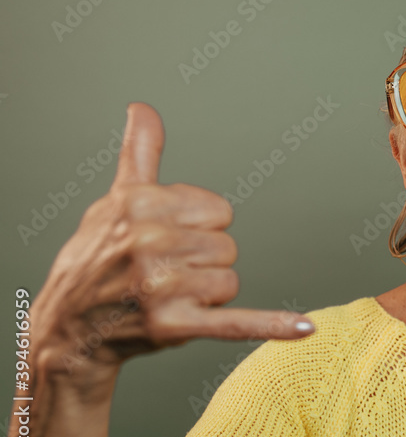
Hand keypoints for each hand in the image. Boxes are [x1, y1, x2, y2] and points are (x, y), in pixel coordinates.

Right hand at [32, 103, 313, 387]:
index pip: (220, 211)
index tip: (164, 239)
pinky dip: (270, 325)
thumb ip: (140, 153)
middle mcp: (148, 242)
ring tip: (164, 297)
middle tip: (159, 273)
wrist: (69, 327)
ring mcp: (160, 286)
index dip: (197, 227)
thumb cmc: (96, 257)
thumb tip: (142, 108)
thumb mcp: (115, 199)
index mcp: (140, 204)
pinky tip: (305, 328)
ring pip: (229, 281)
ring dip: (205, 293)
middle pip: (227, 247)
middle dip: (201, 262)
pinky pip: (235, 322)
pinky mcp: (173, 325)